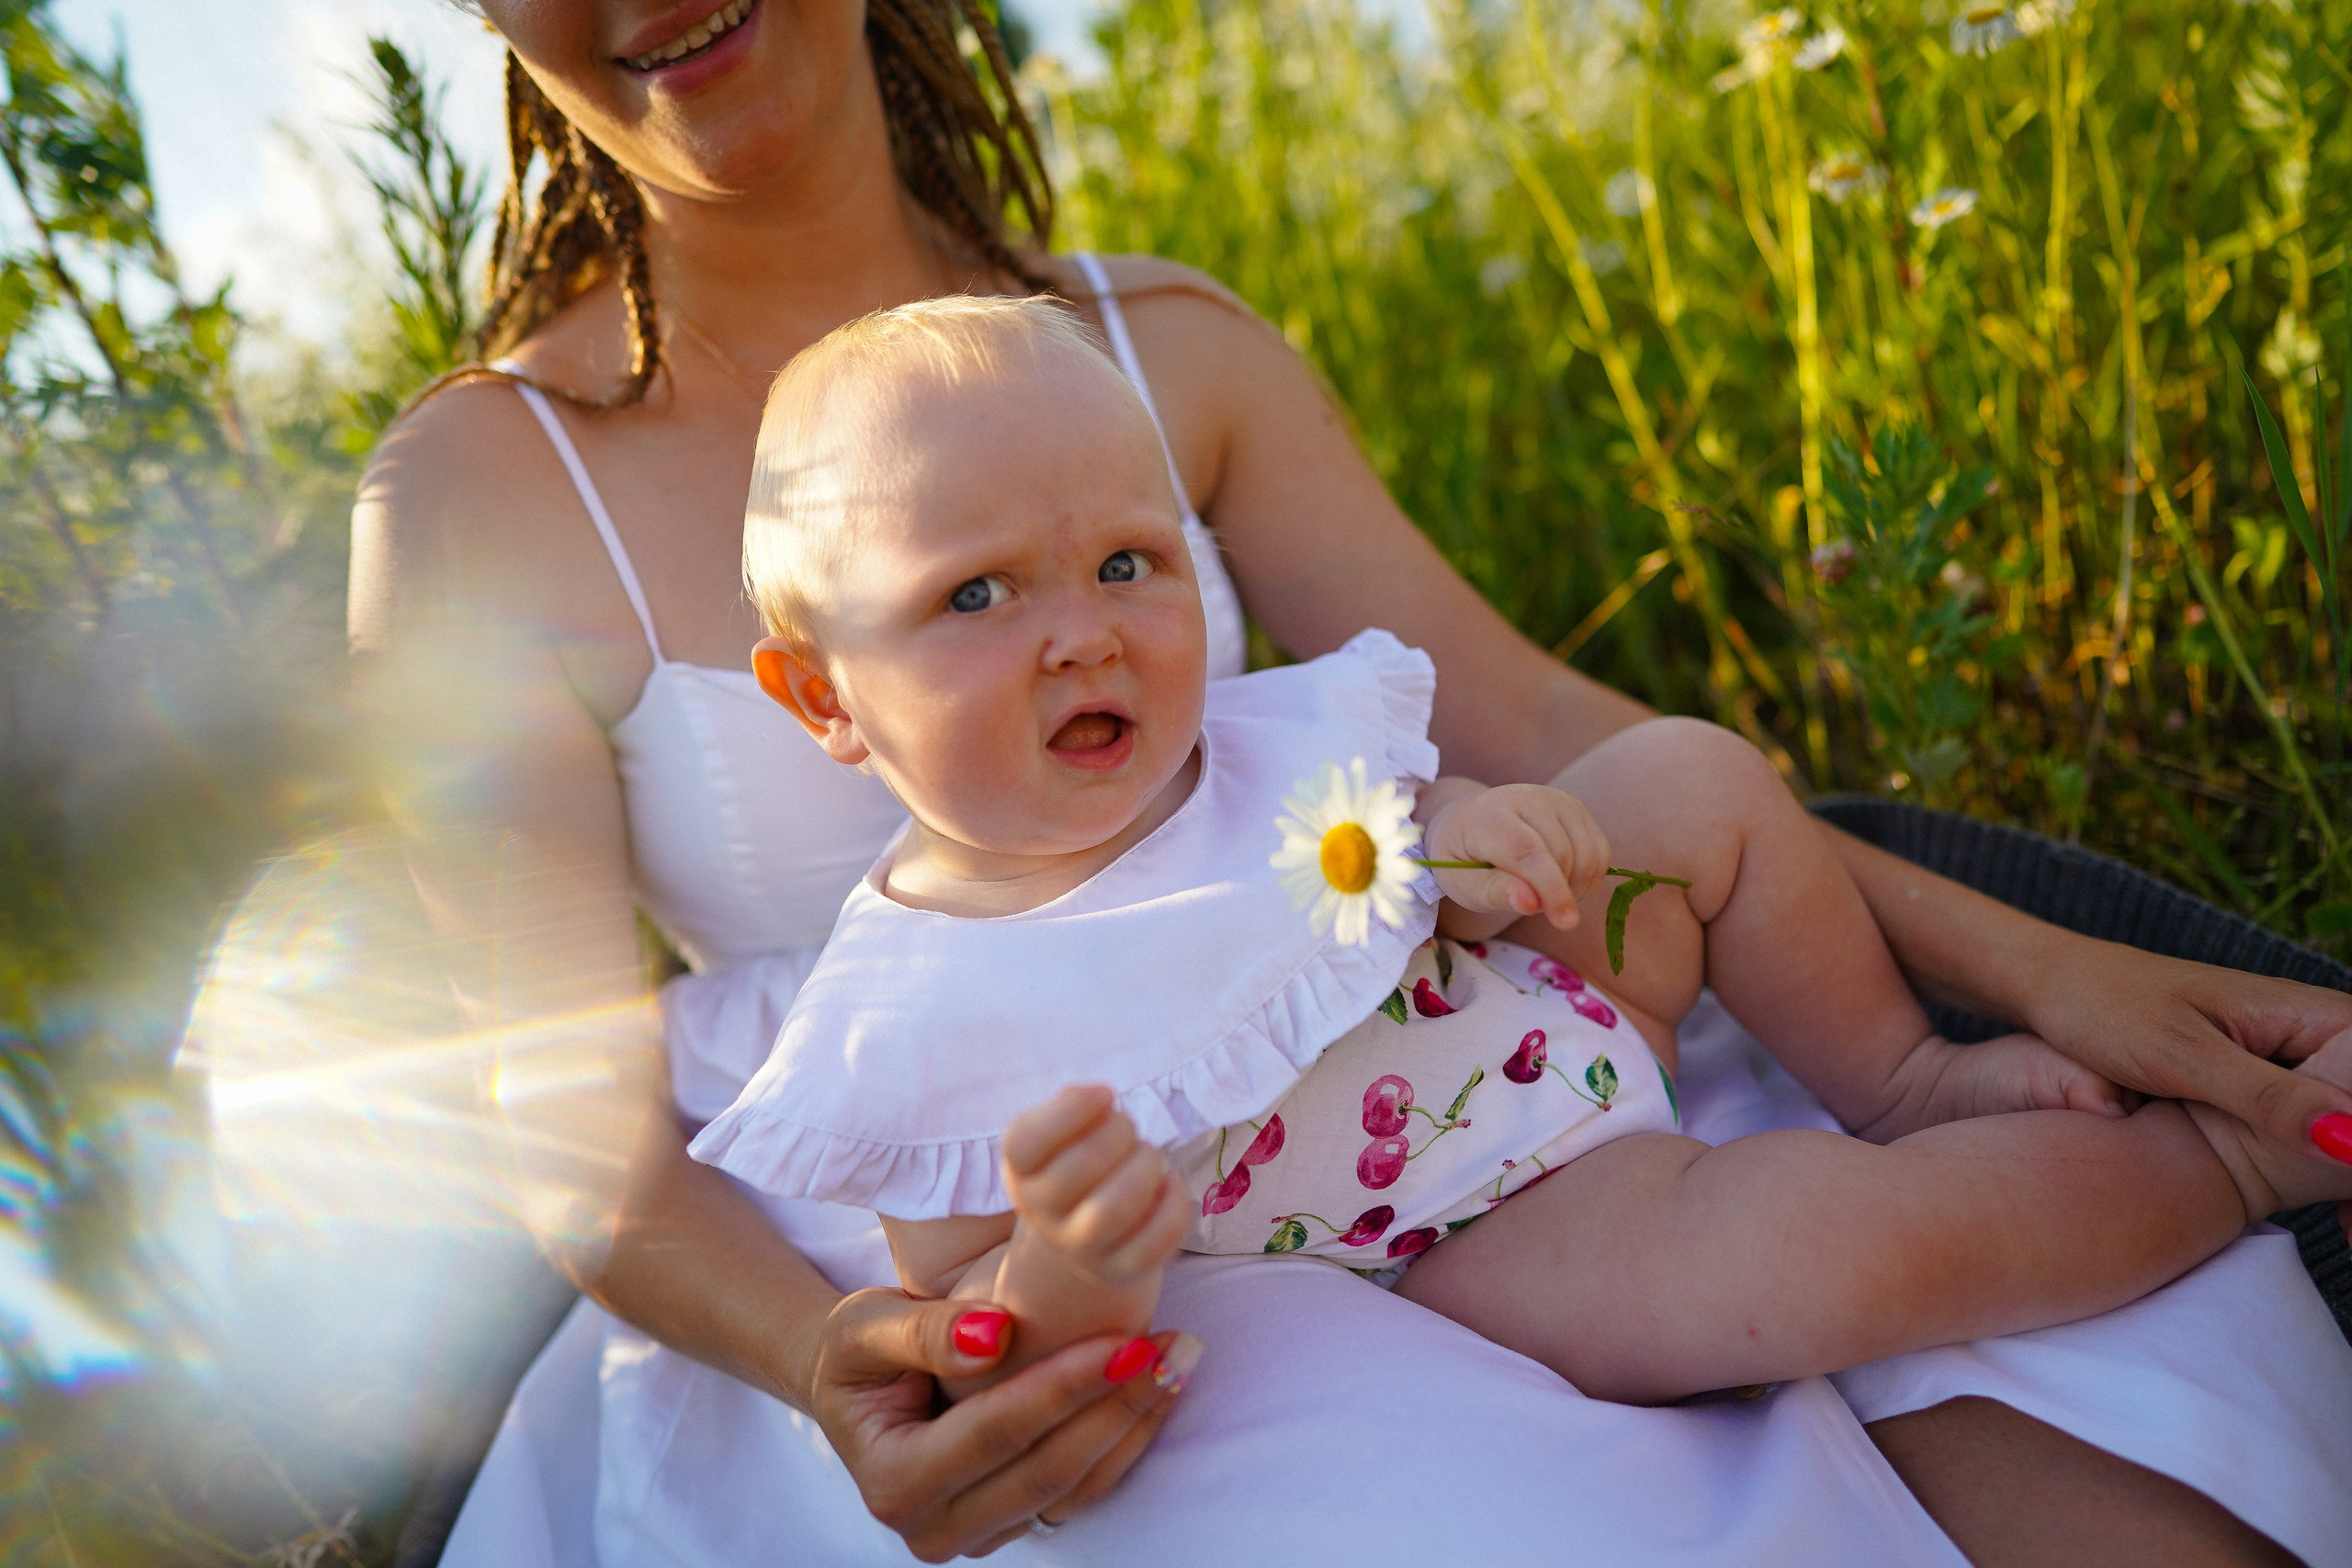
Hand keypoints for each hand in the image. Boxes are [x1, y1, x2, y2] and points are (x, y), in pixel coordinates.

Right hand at [809, 1286, 1199, 1560]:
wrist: (852, 1387)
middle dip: (1116, 1406)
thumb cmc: (857, 1350)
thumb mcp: (866, 1325)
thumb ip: (924, 1330)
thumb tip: (992, 1335)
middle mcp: (932, 1527)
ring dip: (1133, 1426)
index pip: (996, 1432)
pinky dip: (1123, 1443)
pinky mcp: (1008, 1526)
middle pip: (1046, 1470)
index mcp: (894, 1481)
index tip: (1123, 1340)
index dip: (1064, 1386)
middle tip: (1173, 1347)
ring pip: (1073, 1490)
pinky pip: (1078, 1494)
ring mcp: (974, 1536)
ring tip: (1178, 1362)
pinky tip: (1156, 1391)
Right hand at [1005, 1085, 1191, 1286]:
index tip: (1104, 1094)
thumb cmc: (1078, 1164)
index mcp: (1022, 1170)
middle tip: (1128, 1128)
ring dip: (1144, 1169)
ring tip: (1148, 1157)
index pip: (1025, 1142)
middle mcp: (1042, 1212)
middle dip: (1119, 1132)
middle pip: (1080, 1166)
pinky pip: (1153, 1243)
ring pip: (1113, 1209)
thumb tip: (1096, 1100)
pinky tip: (1171, 1184)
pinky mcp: (1120, 1268)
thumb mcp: (1062, 1134)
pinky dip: (1173, 1206)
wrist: (1082, 1236)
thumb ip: (1072, 1106)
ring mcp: (1080, 1246)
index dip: (1071, 1110)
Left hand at [1422, 782, 1609, 927]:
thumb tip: (1530, 903)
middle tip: (1527, 901)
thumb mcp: (1462, 884)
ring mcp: (1557, 800)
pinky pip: (1601, 853)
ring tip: (1540, 890)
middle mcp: (1527, 798)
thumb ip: (1494, 893)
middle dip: (1556, 893)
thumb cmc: (1464, 859)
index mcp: (1490, 815)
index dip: (1551, 889)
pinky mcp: (1577, 809)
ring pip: (1588, 856)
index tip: (1565, 922)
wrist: (1470, 824)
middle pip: (1563, 856)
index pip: (1528, 851)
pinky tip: (1561, 880)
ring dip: (1574, 887)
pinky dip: (1588, 878)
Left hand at [2016, 934, 2351, 1165]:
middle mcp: (2312, 1029)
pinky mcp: (2259, 1078)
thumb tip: (2351, 1142)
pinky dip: (2331, 1165)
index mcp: (2310, 1012)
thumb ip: (2266, 1098)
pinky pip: (2317, 1123)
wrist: (2047, 985)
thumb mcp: (2182, 1058)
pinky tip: (2337, 1220)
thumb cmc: (2102, 1007)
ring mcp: (2288, 1055)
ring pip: (2348, 1118)